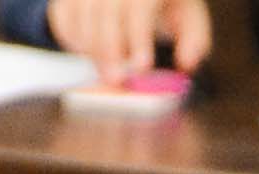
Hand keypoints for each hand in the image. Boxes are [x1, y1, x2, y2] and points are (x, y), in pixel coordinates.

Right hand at [50, 0, 209, 77]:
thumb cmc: (167, 5)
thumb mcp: (189, 18)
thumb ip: (195, 42)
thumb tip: (187, 64)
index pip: (140, 5)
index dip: (138, 37)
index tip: (142, 67)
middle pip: (106, 10)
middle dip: (110, 49)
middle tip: (116, 81)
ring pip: (82, 14)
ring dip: (92, 49)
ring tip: (108, 72)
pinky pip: (63, 18)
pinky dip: (73, 40)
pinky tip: (89, 54)